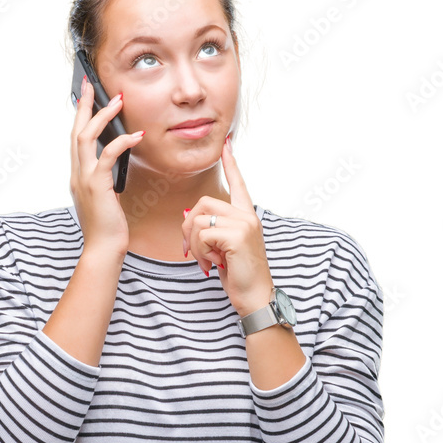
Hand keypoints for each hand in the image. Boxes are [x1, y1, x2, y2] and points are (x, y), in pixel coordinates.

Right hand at [70, 79, 144, 257]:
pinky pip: (107, 156)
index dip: (80, 116)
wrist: (103, 249)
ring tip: (117, 101)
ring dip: (102, 116)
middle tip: (91, 84)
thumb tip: (110, 166)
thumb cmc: (107, 227)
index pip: (76, 138)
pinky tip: (136, 136)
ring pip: (86, 137)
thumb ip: (103, 179)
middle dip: (84, 105)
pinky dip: (121, 143)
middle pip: (76, 130)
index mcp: (78, 175)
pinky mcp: (96, 185)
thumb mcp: (103, 197)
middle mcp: (76, 173)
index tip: (86, 96)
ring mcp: (83, 178)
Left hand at [182, 137, 274, 316]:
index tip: (227, 144)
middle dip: (188, 228)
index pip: (238, 184)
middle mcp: (247, 216)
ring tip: (207, 261)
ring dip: (194, 244)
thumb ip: (211, 230)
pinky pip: (202, 234)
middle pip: (202, 203)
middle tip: (192, 251)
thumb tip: (187, 216)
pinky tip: (212, 265)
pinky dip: (200, 252)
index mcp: (247, 216)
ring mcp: (244, 224)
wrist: (256, 298)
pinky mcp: (237, 235)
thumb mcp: (223, 249)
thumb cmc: (240, 276)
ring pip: (198, 219)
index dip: (231, 164)